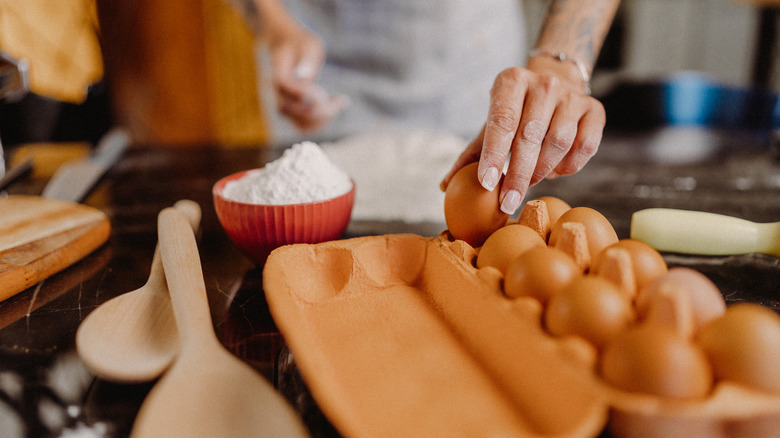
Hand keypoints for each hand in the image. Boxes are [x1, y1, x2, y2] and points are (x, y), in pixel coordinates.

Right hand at [266, 22, 347, 130]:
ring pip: (302, 125)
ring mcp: (284, 105)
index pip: (288, 88)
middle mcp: (279, 93)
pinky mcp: (293, 112)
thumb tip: (304, 76)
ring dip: (324, 119)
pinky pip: (306, 126)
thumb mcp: (308, 44)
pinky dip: (322, 122)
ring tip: (340, 102)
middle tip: (341, 100)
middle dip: (322, 110)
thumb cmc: (300, 43)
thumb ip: (306, 58)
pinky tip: (335, 106)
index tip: (325, 93)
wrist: (287, 48)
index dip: (307, 93)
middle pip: (296, 112)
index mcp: (278, 73)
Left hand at [441, 64, 604, 214]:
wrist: (556, 85)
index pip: (502, 121)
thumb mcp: (489, 126)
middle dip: (517, 175)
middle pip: (530, 136)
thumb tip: (445, 186)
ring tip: (529, 183)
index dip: (494, 154)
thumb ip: (469, 155)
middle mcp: (544, 83)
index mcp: (511, 81)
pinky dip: (568, 166)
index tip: (486, 183)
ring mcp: (572, 96)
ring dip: (542, 171)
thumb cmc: (514, 113)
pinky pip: (584, 147)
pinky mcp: (595, 110)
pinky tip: (555, 171)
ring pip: (558, 143)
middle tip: (507, 203)